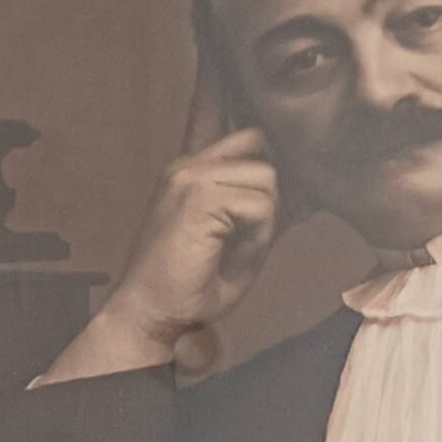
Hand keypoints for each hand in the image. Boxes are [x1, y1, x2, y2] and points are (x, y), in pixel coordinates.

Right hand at [42, 129, 282, 382]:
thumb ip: (249, 208)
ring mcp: (191, 177)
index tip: (267, 181)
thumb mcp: (225, 237)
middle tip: (250, 237)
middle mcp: (187, 166)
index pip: (233, 128)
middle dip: (267, 199)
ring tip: (240, 248)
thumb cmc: (187, 287)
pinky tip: (237, 255)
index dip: (260, 150)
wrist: (149, 313)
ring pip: (265, 178)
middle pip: (260, 154)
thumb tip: (293, 189)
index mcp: (188, 171)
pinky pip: (260, 206)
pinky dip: (260, 235)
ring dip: (265, 219)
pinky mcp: (200, 197)